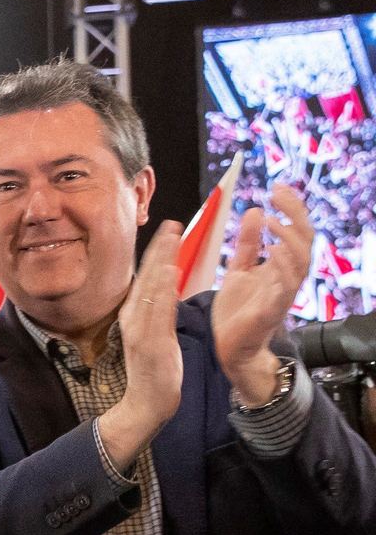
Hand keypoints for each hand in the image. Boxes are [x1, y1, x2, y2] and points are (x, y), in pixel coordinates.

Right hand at [97, 221, 184, 472]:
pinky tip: (169, 271)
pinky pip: (156, 311)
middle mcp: (134, 318)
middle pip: (146, 276)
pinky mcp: (149, 343)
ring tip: (171, 237)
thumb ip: (157, 313)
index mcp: (136, 315)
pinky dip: (162, 290)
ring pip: (150, 288)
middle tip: (172, 222)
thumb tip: (164, 292)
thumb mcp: (155, 336)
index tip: (170, 229)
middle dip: (159, 248)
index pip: (147, 277)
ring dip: (160, 260)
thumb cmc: (154, 372)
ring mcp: (140, 330)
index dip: (158, 252)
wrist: (145, 404)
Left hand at [213, 184, 315, 404]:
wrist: (230, 348)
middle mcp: (287, 278)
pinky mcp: (271, 312)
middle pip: (304, 241)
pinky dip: (281, 268)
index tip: (277, 186)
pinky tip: (273, 252)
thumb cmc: (237, 311)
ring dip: (288, 239)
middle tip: (278, 194)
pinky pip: (284, 288)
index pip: (294, 231)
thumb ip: (247, 243)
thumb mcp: (239, 269)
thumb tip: (254, 211)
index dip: (290, 208)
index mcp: (280, 267)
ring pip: (299, 263)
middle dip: (294, 215)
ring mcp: (282, 295)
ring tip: (274, 221)